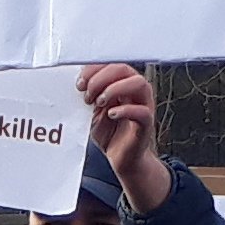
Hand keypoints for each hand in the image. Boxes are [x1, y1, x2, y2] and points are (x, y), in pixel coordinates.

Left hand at [77, 63, 171, 213]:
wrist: (120, 159)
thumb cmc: (109, 133)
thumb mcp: (93, 110)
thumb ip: (89, 95)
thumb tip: (77, 82)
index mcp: (123, 84)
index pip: (111, 64)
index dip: (94, 69)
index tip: (79, 83)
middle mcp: (136, 91)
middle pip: (124, 69)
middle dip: (101, 78)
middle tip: (87, 94)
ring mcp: (144, 106)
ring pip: (139, 84)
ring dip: (115, 89)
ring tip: (99, 102)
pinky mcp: (146, 124)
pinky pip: (142, 112)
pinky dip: (125, 110)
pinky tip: (110, 115)